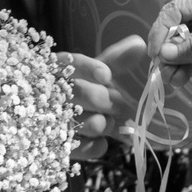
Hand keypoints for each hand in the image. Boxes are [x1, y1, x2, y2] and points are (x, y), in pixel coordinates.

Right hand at [61, 37, 144, 161]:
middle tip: (119, 105)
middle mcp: (53, 93)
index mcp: (62, 70)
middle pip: (81, 92)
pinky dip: (95, 146)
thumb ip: (117, 60)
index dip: (90, 68)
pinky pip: (79, 148)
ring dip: (102, 124)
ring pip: (82, 120)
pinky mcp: (56, 146)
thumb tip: (140, 43)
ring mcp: (52, 121)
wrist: (67, 126)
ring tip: (107, 123)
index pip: (73, 63)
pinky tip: (101, 143)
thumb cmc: (84, 92)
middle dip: (106, 100)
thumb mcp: (97, 74)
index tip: (106, 75)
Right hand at [149, 0, 191, 86]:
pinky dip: (185, 69)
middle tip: (161, 71)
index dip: (161, 31)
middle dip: (167, 50)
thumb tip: (162, 54)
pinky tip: (180, 80)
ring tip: (171, 80)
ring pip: (182, 47)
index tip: (155, 54)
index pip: (175, 10)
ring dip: (174, 63)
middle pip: (175, 29)